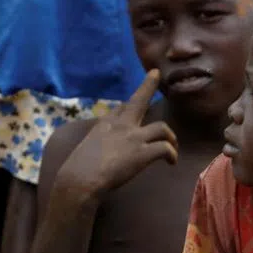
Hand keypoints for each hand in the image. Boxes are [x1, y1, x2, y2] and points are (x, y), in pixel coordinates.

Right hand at [60, 70, 178, 198]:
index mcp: (105, 124)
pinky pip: (166, 148)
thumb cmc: (78, 170)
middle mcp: (121, 126)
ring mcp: (133, 137)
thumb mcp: (88, 148)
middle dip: (147, 86)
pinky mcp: (143, 153)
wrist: (81, 179)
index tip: (136, 100)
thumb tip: (105, 150)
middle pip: (138, 100)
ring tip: (173, 149)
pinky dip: (172, 155)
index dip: (130, 106)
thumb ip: (100, 143)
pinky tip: (171, 163)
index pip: (122, 108)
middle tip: (155, 73)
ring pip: (163, 128)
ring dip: (172, 139)